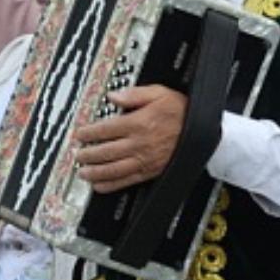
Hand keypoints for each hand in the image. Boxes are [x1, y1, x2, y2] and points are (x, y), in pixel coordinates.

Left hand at [73, 85, 189, 192]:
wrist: (202, 131)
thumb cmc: (182, 111)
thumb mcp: (159, 93)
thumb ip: (134, 94)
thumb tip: (114, 96)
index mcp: (138, 123)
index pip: (106, 130)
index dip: (88, 133)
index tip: (79, 134)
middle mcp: (139, 143)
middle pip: (105, 151)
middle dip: (87, 154)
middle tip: (77, 155)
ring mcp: (144, 159)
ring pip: (113, 169)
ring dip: (95, 172)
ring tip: (82, 172)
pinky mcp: (150, 171)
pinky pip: (127, 180)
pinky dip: (111, 185)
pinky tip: (99, 185)